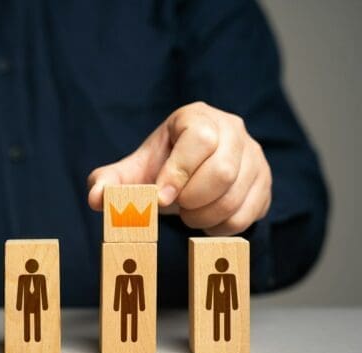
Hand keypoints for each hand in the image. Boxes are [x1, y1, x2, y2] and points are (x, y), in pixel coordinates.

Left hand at [87, 102, 271, 235]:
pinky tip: (205, 220)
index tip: (161, 198)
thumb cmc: (161, 168)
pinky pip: (249, 213)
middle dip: (193, 199)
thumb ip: (110, 182)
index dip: (178, 173)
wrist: (193, 172)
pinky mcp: (264, 182)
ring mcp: (254, 156)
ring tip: (187, 214)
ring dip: (205, 216)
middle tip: (176, 209)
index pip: (198, 140)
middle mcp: (233, 130)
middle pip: (223, 170)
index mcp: (198, 117)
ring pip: (236, 195)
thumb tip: (97, 199)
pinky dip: (221, 227)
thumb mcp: (134, 171)